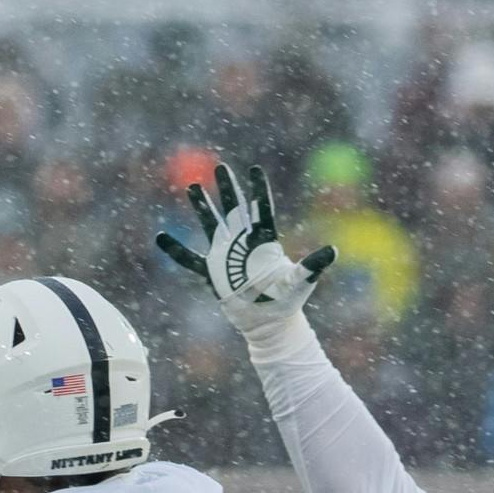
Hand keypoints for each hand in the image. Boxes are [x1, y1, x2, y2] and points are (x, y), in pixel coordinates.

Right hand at [155, 163, 335, 346]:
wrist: (268, 324)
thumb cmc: (286, 302)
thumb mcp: (300, 283)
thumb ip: (312, 266)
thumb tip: (333, 251)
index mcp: (264, 242)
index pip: (261, 210)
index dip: (258, 191)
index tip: (255, 170)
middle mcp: (243, 243)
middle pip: (234, 210)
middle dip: (227, 189)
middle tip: (222, 167)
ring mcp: (226, 256)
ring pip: (211, 225)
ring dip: (202, 207)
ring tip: (193, 187)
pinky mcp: (212, 273)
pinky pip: (189, 259)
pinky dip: (175, 250)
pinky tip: (160, 237)